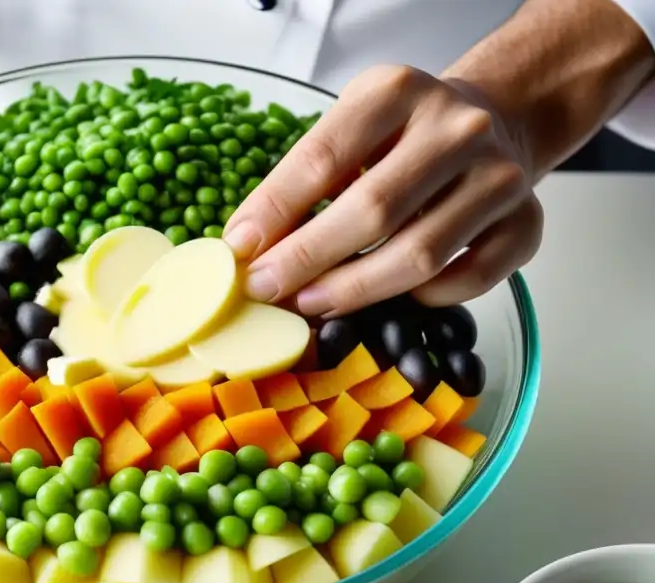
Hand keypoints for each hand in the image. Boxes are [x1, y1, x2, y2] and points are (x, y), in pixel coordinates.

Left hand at [223, 65, 542, 314]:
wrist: (492, 122)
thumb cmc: (403, 138)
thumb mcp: (348, 134)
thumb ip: (299, 183)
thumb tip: (246, 247)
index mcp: (397, 92)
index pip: (323, 157)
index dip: (276, 210)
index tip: (240, 251)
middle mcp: (456, 129)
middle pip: (372, 212)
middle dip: (308, 260)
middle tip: (268, 290)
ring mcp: (499, 176)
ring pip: (419, 255)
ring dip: (354, 291)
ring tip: (311, 303)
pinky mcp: (527, 221)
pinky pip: (467, 280)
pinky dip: (423, 299)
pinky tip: (389, 299)